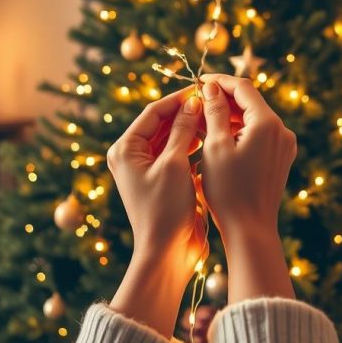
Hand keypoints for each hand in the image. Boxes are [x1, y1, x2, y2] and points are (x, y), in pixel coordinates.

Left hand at [107, 89, 206, 335]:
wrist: (166, 253)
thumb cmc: (165, 210)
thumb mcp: (175, 165)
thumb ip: (183, 130)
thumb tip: (192, 101)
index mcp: (126, 150)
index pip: (153, 112)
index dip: (178, 99)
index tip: (203, 89)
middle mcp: (132, 157)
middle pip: (162, 123)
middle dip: (187, 113)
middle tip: (213, 102)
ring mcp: (148, 169)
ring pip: (172, 138)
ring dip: (192, 128)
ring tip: (216, 119)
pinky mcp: (164, 181)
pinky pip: (178, 154)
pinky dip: (193, 146)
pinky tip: (211, 141)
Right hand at [200, 75, 296, 302]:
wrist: (250, 229)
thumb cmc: (229, 190)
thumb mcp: (215, 147)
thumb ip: (214, 112)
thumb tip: (211, 87)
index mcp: (267, 124)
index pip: (243, 87)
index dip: (219, 81)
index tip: (198, 81)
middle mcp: (281, 131)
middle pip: (250, 102)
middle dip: (223, 98)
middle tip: (197, 100)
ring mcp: (283, 145)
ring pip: (253, 118)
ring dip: (229, 115)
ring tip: (202, 119)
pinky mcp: (280, 158)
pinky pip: (259, 134)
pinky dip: (239, 131)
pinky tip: (218, 137)